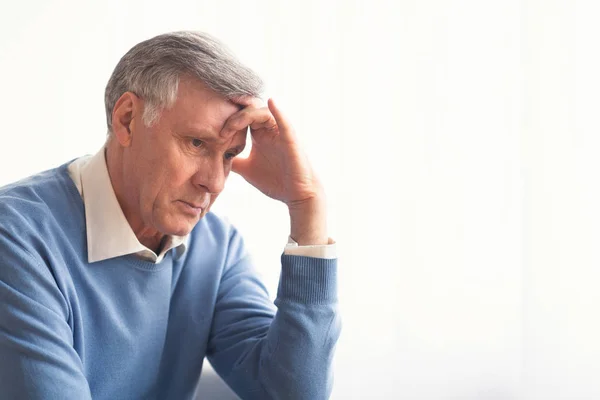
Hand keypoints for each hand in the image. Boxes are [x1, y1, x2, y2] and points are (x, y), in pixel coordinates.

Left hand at [220, 98, 327, 244]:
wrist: (295, 196)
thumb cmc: (275, 181)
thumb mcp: (246, 169)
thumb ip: (233, 160)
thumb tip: (213, 157)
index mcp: (259, 134)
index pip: (242, 115)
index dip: (227, 115)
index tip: (210, 122)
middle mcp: (269, 129)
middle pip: (250, 108)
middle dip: (233, 110)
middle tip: (216, 112)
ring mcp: (280, 133)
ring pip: (263, 112)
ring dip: (244, 116)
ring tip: (230, 126)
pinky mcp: (291, 139)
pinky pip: (285, 122)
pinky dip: (278, 111)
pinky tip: (271, 101)